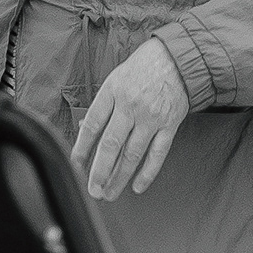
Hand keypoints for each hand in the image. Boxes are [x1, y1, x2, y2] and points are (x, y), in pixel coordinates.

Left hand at [72, 36, 190, 199]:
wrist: (178, 59)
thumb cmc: (144, 67)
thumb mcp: (116, 78)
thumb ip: (104, 105)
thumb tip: (87, 131)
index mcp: (113, 92)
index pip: (93, 126)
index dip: (82, 149)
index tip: (75, 166)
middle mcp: (131, 106)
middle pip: (111, 144)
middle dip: (100, 171)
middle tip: (93, 190)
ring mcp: (152, 117)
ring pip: (133, 154)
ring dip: (120, 177)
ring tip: (110, 193)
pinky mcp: (170, 124)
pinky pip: (158, 153)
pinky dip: (148, 172)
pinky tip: (138, 186)